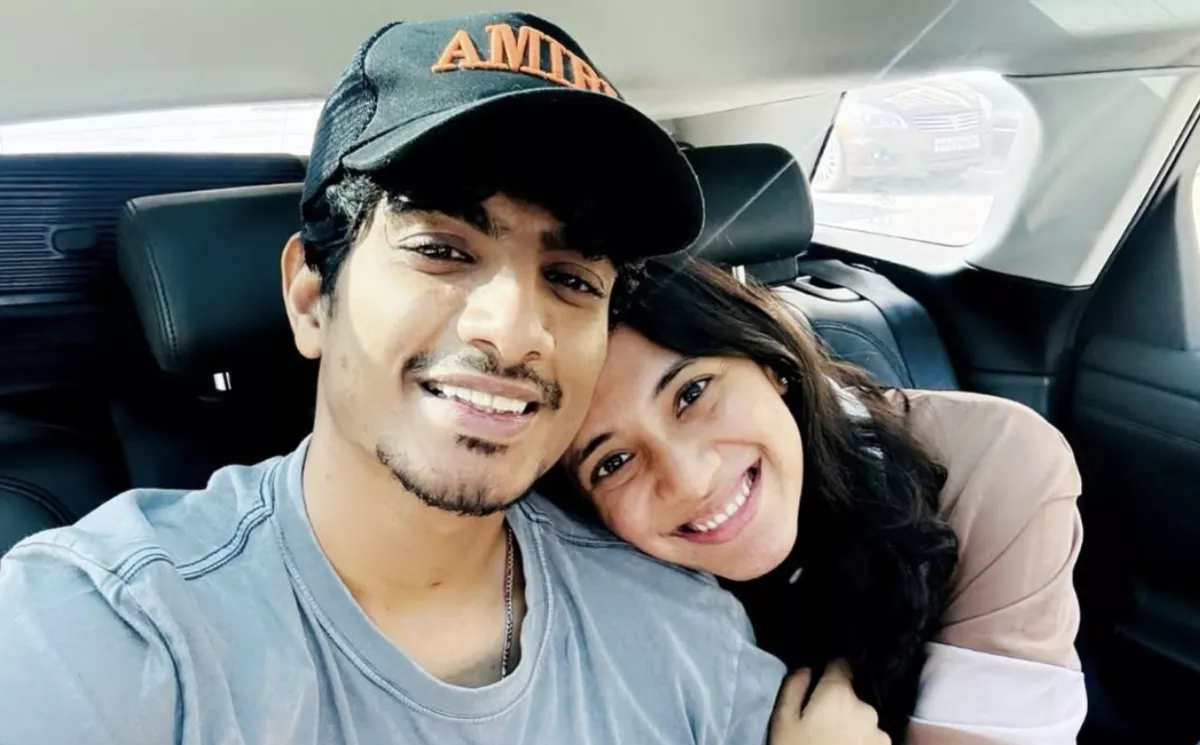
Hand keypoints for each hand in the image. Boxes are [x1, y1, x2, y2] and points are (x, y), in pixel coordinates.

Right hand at [768, 659, 889, 744]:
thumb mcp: (783, 721)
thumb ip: (794, 688)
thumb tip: (807, 669)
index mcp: (839, 694)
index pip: (841, 664)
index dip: (830, 670)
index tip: (821, 681)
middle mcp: (866, 708)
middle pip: (851, 695)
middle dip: (838, 704)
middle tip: (821, 724)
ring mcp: (880, 733)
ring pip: (862, 718)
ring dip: (851, 725)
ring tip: (834, 742)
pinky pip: (871, 738)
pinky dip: (860, 741)